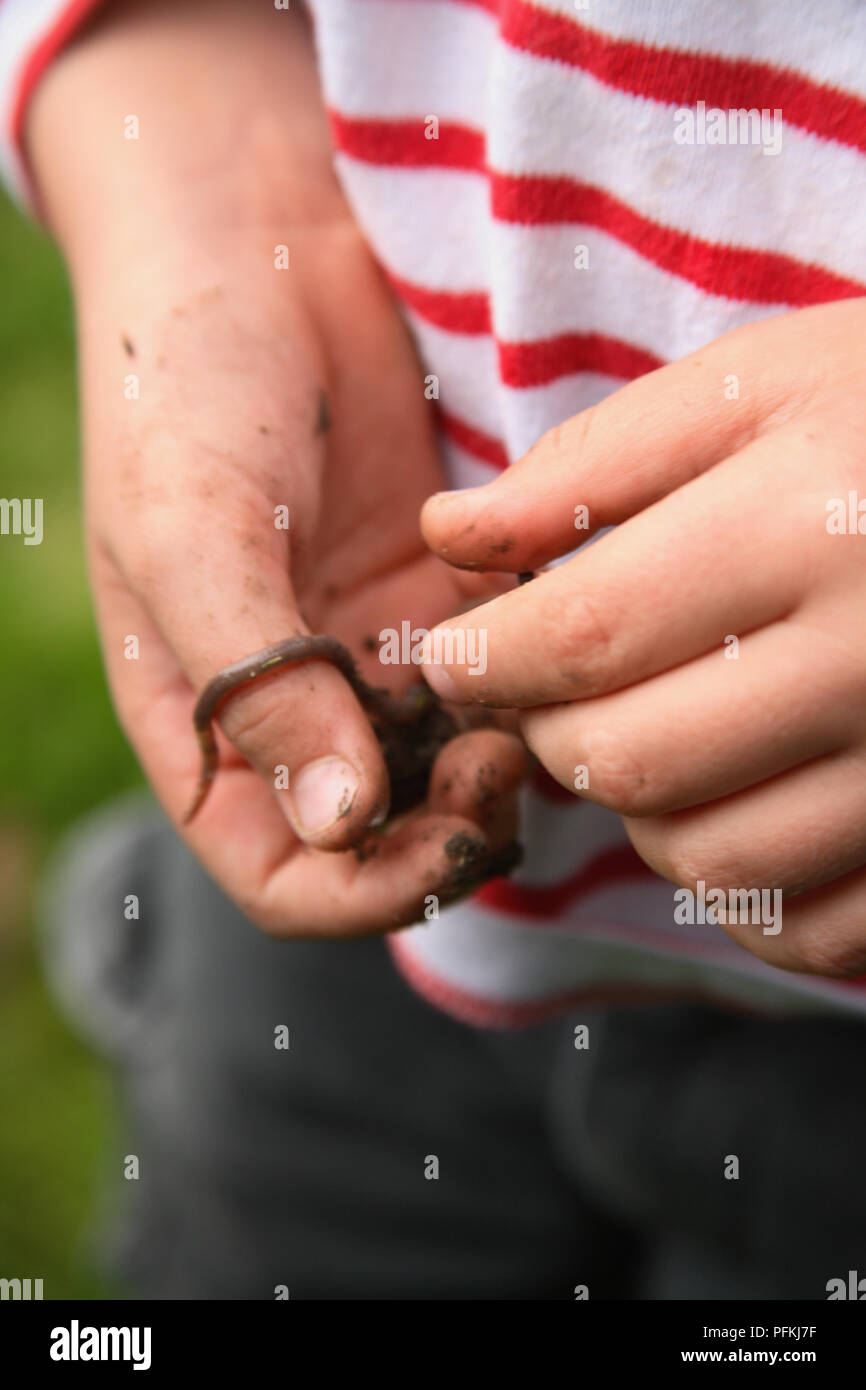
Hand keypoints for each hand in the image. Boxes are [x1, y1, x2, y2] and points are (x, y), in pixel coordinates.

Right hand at [26, 0, 524, 934]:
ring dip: (498, 766)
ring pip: (451, 773)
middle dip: (447, 832)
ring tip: (531, 702)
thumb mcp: (190, 536)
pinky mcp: (437, 598)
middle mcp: (292, 707)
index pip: (284, 876)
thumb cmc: (186, 388)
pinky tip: (546, 633)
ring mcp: (369, 656)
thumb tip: (340, 824)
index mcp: (205, 723)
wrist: (257, 247)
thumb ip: (256, 685)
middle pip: (382, 841)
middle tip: (501, 763)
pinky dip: (528, 682)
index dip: (361, 892)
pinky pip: (496, 681)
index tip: (440, 837)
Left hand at [420, 298, 865, 974]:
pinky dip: (741, 895)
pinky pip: (813, 931)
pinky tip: (733, 812)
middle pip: (631, 762)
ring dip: (637, 815)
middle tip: (548, 691)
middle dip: (551, 733)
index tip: (448, 656)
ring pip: (707, 861)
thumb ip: (596, 463)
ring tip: (647, 738)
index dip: (483, 659)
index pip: (583, 637)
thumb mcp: (763, 383)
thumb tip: (447, 540)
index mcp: (810, 526)